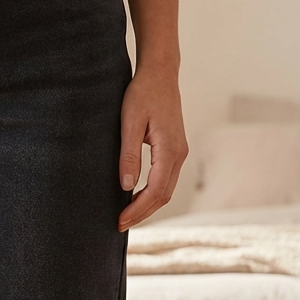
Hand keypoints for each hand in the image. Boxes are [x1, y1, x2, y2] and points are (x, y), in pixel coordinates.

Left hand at [117, 66, 187, 231]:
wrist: (160, 74)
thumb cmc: (142, 94)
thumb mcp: (129, 123)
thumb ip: (129, 156)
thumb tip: (126, 187)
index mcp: (169, 150)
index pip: (155, 191)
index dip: (137, 210)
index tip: (119, 221)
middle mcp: (179, 155)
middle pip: (163, 196)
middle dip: (142, 214)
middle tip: (119, 225)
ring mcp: (180, 153)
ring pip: (167, 190)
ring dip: (148, 206)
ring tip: (127, 216)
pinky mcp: (175, 150)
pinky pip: (166, 180)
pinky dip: (152, 194)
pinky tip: (136, 198)